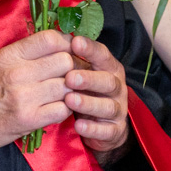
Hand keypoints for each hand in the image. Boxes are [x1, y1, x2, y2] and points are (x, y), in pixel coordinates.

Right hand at [0, 29, 73, 152]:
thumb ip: (26, 51)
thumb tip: (58, 41)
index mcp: (11, 55)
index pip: (51, 39)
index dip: (68, 43)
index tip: (71, 50)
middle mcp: (18, 73)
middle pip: (65, 62)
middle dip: (73, 67)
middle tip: (71, 74)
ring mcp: (25, 97)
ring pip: (68, 86)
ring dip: (71, 90)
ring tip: (64, 92)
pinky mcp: (29, 119)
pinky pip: (63, 109)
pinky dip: (65, 109)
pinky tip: (56, 107)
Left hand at [64, 34, 132, 162]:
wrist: (103, 126)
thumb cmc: (86, 92)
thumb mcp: (82, 73)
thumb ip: (73, 60)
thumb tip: (52, 39)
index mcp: (109, 69)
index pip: (103, 55)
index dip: (91, 49)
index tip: (75, 42)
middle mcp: (117, 87)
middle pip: (108, 80)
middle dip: (89, 78)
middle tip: (69, 77)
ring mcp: (118, 109)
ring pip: (108, 106)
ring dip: (89, 103)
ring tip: (70, 100)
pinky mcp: (115, 131)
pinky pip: (106, 130)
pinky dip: (93, 128)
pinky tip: (78, 125)